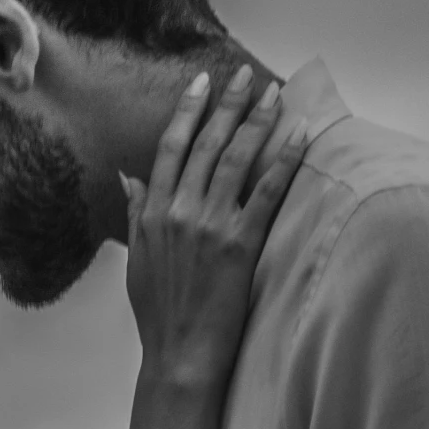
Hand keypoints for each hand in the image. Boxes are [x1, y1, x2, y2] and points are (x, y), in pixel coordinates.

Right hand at [124, 66, 304, 388]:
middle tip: (245, 74)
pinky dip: (284, 161)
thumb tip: (129, 176)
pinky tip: (299, 136)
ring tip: (276, 94)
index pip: (171, 148)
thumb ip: (136, 211)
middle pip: (206, 143)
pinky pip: (267, 193)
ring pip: (236, 160)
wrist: (179, 354)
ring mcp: (210, 226)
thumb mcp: (137, 259)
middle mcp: (179, 211)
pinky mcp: (240, 245)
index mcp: (153, 212)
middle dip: (228, 104)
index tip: (203, 82)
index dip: (189, 110)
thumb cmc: (159, 312)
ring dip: (258, 122)